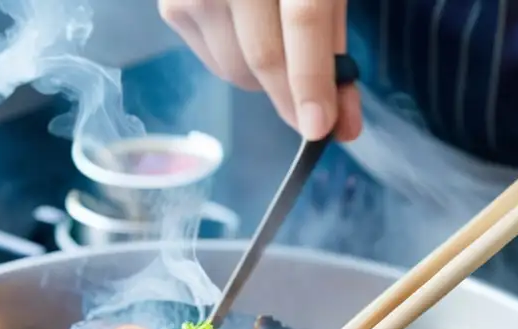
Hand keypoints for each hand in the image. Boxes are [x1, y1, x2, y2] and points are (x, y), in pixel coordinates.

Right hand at [158, 0, 361, 141]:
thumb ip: (335, 50)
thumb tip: (344, 127)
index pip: (304, 19)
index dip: (312, 78)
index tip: (319, 128)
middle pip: (263, 54)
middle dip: (290, 97)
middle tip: (312, 116)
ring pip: (235, 69)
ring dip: (264, 81)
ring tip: (277, 46)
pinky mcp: (172, 4)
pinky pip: (213, 61)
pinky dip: (236, 62)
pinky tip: (246, 31)